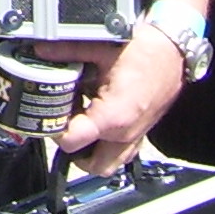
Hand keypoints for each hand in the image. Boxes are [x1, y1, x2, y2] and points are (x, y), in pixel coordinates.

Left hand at [33, 26, 188, 174]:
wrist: (173, 50)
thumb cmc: (146, 52)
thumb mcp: (100, 48)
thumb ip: (67, 52)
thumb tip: (41, 51)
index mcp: (113, 118)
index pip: (72, 142)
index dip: (53, 130)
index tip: (48, 114)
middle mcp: (125, 134)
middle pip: (91, 165)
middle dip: (72, 150)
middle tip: (61, 124)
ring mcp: (135, 136)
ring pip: (108, 163)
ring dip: (90, 151)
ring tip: (78, 122)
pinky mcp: (141, 131)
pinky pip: (121, 151)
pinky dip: (105, 143)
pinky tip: (96, 116)